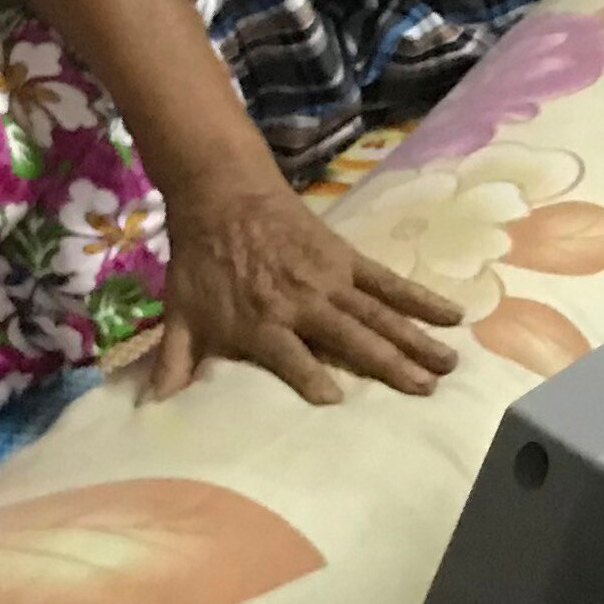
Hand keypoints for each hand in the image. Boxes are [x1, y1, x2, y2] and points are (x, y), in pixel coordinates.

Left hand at [154, 180, 462, 403]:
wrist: (222, 194)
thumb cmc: (202, 261)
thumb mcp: (181, 314)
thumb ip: (173, 363)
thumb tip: (153, 409)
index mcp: (264, 322)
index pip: (293, 358)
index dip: (313, 380)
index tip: (337, 403)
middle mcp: (304, 302)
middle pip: (353, 338)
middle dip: (390, 365)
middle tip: (425, 392)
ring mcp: (331, 280)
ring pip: (380, 314)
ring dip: (415, 339)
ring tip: (449, 365)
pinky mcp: (347, 259)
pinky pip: (389, 283)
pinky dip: (420, 298)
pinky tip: (451, 315)